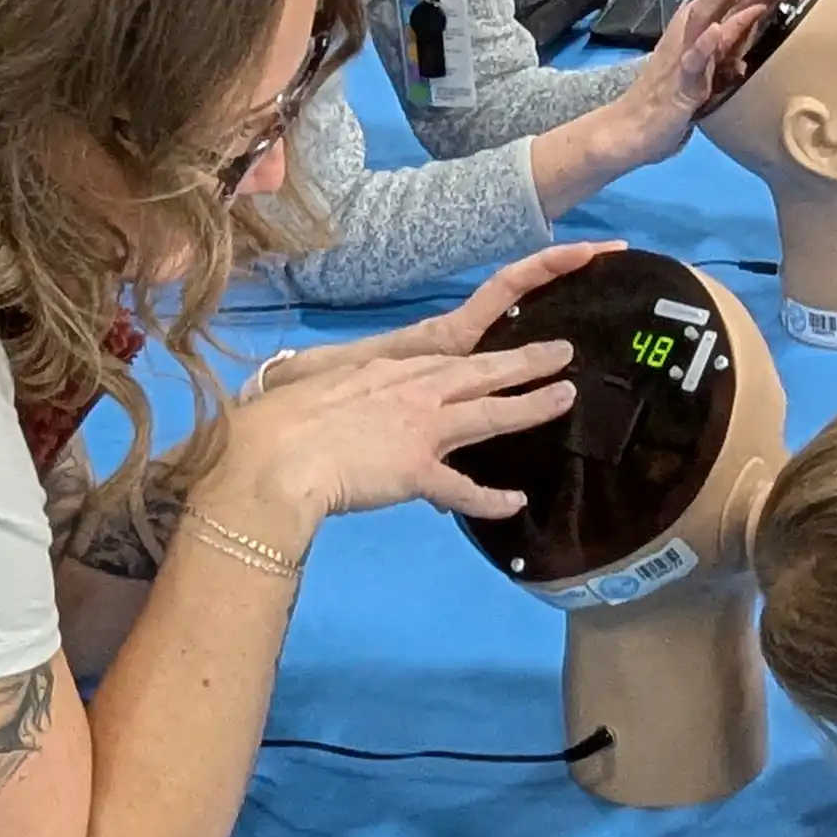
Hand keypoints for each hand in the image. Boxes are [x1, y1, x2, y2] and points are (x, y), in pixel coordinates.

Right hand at [216, 245, 607, 531]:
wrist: (272, 455)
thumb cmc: (280, 418)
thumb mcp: (321, 394)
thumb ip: (349, 401)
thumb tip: (357, 414)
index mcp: (392, 367)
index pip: (449, 350)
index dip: (485, 340)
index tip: (511, 331)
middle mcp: (415, 389)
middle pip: (484, 370)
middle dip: (528, 360)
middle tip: (564, 354)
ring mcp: (420, 427)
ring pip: (490, 414)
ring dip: (530, 407)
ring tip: (565, 400)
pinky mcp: (416, 470)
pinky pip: (463, 488)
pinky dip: (490, 499)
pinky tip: (514, 504)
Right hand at [599, 0, 803, 157]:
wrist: (633, 128)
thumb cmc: (675, 95)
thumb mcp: (714, 62)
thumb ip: (735, 39)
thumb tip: (762, 20)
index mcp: (704, 23)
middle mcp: (694, 28)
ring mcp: (685, 51)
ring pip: (707, 12)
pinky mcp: (681, 80)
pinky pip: (694, 60)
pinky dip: (706, 43)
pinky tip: (719, 29)